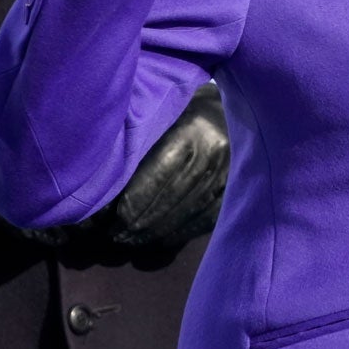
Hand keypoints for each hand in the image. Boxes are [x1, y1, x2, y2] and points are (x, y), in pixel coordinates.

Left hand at [93, 84, 227, 251]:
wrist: (237, 106)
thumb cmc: (187, 110)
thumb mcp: (164, 119)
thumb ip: (142, 147)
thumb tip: (110, 187)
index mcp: (192, 129)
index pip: (158, 175)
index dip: (133, 203)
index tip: (112, 221)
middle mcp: (215, 150)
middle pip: (172, 196)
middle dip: (141, 223)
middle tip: (117, 238)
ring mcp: (231, 170)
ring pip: (190, 210)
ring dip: (159, 232)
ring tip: (134, 242)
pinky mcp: (239, 186)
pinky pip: (209, 216)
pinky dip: (184, 232)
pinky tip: (163, 240)